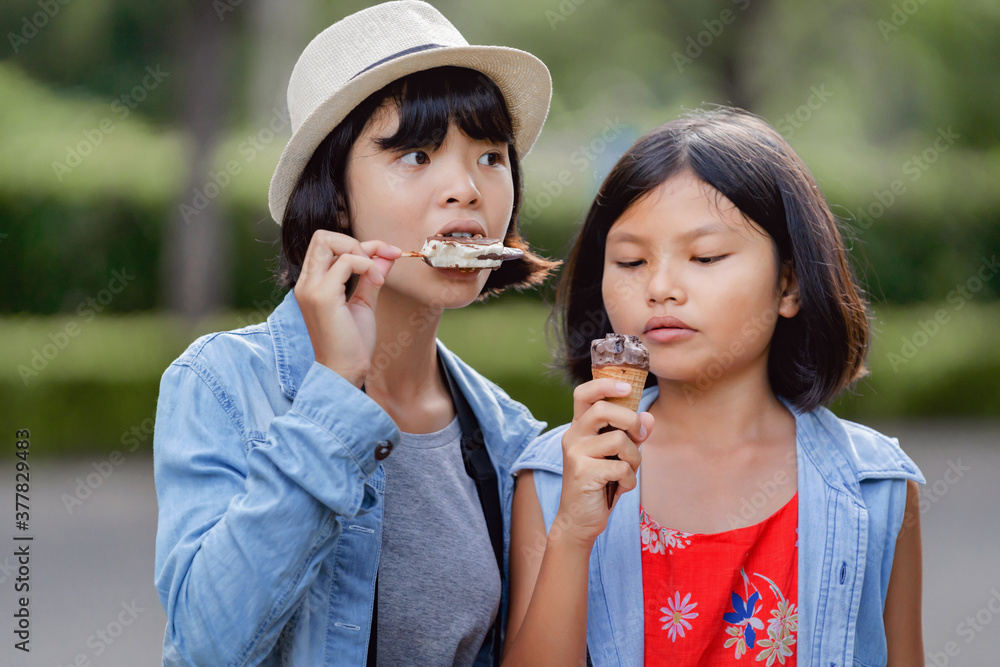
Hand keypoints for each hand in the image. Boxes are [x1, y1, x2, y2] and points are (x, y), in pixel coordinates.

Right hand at [294, 230, 400, 386]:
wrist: (346, 372)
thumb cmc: (352, 343)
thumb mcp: (364, 302)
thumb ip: (371, 277)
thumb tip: (386, 255)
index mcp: (312, 283)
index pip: (327, 244)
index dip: (358, 244)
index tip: (386, 254)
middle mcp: (306, 283)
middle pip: (323, 235)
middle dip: (356, 241)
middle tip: (380, 260)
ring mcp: (311, 288)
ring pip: (329, 241)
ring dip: (360, 250)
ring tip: (377, 274)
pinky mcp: (322, 296)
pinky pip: (346, 262)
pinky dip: (367, 265)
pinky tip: (378, 282)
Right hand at [553, 379, 653, 547]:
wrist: (579, 520)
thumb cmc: (599, 485)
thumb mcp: (618, 456)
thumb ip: (632, 435)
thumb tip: (649, 417)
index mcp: (580, 428)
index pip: (584, 393)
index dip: (605, 384)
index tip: (626, 387)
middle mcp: (573, 436)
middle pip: (604, 410)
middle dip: (631, 421)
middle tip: (640, 436)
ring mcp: (576, 454)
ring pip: (619, 440)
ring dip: (634, 458)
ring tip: (627, 472)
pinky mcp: (583, 472)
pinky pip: (621, 467)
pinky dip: (629, 480)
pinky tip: (621, 487)